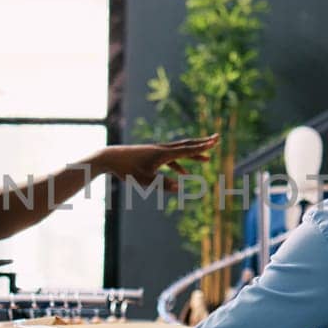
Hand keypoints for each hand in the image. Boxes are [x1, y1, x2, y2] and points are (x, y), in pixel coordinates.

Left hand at [91, 135, 218, 185]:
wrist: (110, 158)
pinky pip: (170, 159)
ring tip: (206, 159)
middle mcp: (162, 149)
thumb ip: (163, 184)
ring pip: (179, 152)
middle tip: (216, 139)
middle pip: (187, 146)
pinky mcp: (151, 156)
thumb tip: (181, 188)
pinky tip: (184, 173)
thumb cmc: (126, 170)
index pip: (187, 149)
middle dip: (202, 145)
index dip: (203, 146)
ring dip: (193, 155)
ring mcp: (157, 152)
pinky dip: (179, 164)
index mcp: (163, 154)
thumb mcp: (145, 180)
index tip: (216, 141)